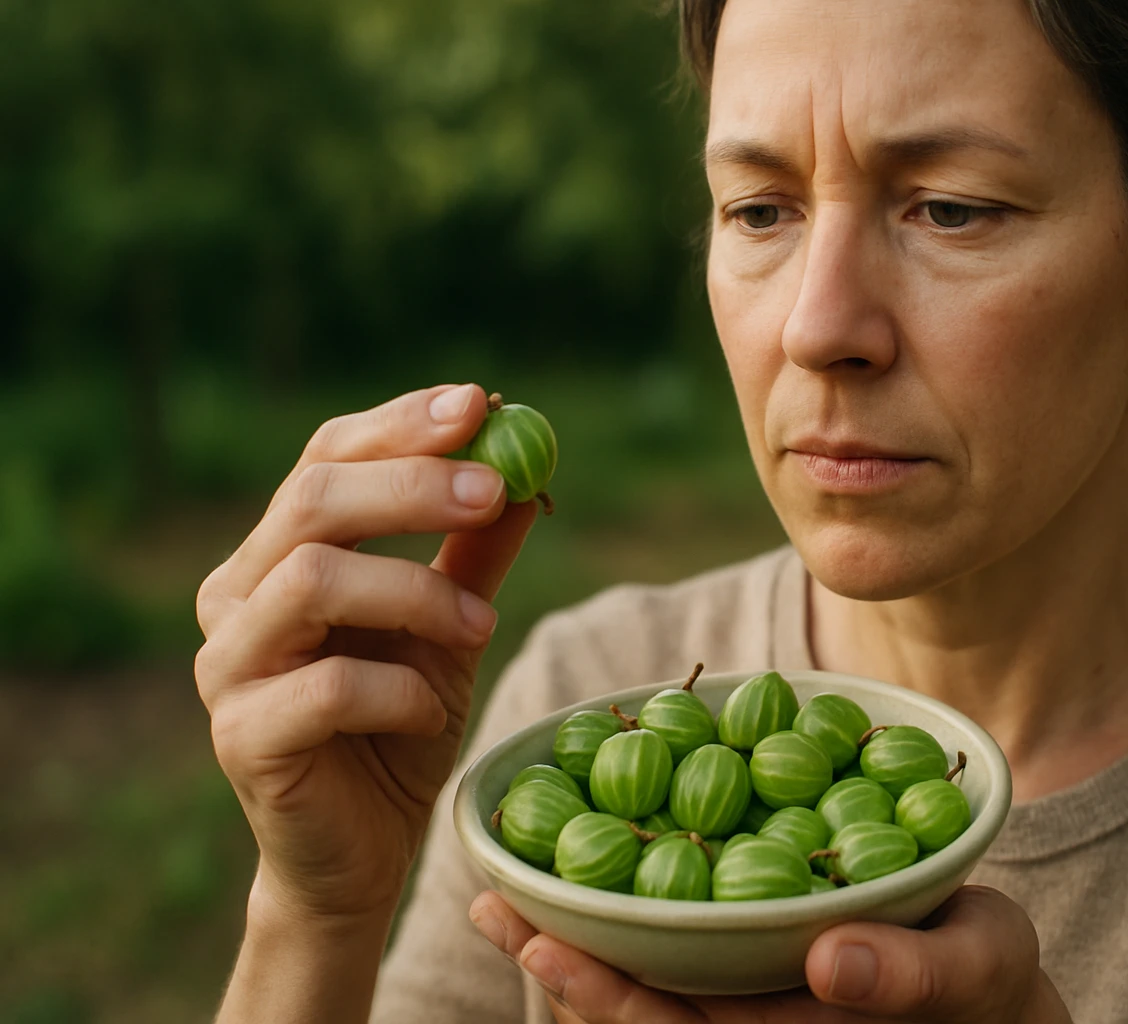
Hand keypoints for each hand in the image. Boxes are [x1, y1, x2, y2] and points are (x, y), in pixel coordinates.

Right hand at [195, 383, 537, 927]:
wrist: (362, 852)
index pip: (327, 457)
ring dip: (417, 591)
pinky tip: (428, 713)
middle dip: (413, 484)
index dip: (402, 424)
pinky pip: (324, 688)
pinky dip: (398, 690)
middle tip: (495, 491)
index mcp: (279, 553)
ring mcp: (228, 664)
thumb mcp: (451, 629)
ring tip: (482, 628)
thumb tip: (531, 472)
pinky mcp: (241, 736)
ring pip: (312, 579)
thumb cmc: (399, 726)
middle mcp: (237, 595)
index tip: (482, 405)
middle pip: (313, 501)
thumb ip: (476, 553)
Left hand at [468, 885, 1071, 1022]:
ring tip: (498, 879)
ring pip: (642, 971)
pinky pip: (673, 927)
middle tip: (487, 904)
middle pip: (635, 1005)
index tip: (539, 947)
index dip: (603, 995)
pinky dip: (620, 893)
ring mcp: (742, 992)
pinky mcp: (748, 949)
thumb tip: (827, 960)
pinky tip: (575, 845)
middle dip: (561, 960)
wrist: (991, 987)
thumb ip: (907, 977)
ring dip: (572, 930)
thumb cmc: (984, 982)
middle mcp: (746, 1020)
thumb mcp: (970, 971)